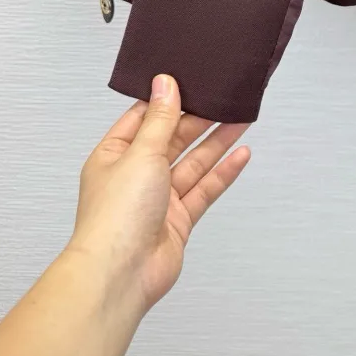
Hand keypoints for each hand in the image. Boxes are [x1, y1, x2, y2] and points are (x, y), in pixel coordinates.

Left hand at [68, 74, 250, 312]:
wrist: (121, 273)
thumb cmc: (116, 216)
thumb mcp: (140, 153)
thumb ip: (160, 119)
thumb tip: (164, 84)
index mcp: (114, 155)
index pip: (143, 119)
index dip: (167, 101)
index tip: (190, 82)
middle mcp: (135, 176)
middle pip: (173, 139)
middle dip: (199, 120)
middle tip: (224, 99)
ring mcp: (158, 199)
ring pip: (193, 163)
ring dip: (216, 142)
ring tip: (241, 120)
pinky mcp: (178, 220)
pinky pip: (204, 189)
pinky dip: (223, 173)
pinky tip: (240, 156)